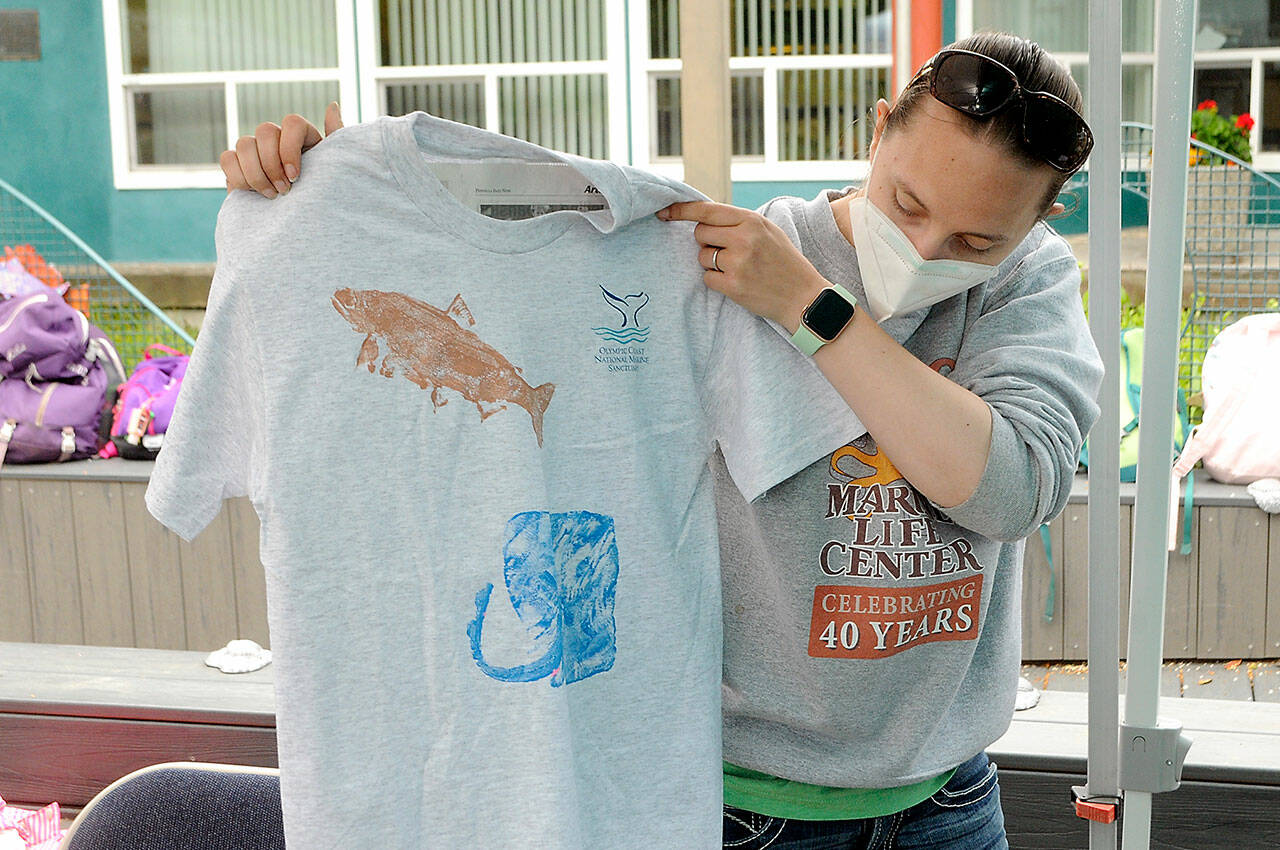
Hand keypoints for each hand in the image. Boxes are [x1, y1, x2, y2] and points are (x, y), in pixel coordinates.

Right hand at [220, 101, 343, 197]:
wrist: (297, 223)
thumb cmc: (319, 195)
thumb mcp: (332, 170)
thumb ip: (336, 138)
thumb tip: (333, 106)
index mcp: (302, 135)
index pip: (292, 122)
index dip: (290, 148)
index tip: (295, 176)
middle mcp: (277, 137)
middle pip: (266, 130)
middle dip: (272, 165)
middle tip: (284, 191)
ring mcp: (254, 149)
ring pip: (244, 143)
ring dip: (256, 174)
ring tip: (272, 196)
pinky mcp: (236, 164)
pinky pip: (228, 158)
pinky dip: (239, 177)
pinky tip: (253, 194)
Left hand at [656, 201, 828, 332]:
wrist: (804, 297)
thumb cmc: (784, 262)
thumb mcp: (768, 231)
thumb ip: (739, 222)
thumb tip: (703, 217)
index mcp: (751, 220)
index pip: (707, 210)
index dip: (681, 210)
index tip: (664, 212)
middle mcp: (744, 238)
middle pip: (700, 234)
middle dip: (707, 243)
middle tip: (728, 252)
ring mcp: (738, 262)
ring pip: (702, 257)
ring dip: (712, 263)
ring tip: (738, 269)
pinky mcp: (733, 285)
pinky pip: (707, 278)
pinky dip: (717, 281)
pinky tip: (737, 283)